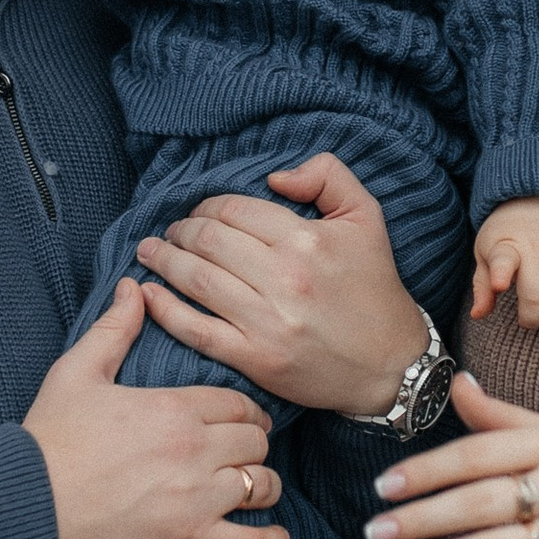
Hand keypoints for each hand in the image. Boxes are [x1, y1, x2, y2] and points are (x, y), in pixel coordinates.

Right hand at [25, 281, 287, 538]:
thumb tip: (134, 289)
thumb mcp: (76, 372)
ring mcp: (196, 499)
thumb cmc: (49, 438)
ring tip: (253, 490)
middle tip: (243, 454)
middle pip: (257, 442)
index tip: (242, 421)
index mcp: (174, 408)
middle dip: (254, 446)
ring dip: (263, 486)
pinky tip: (272, 537)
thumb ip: (113, 330)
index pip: (239, 404)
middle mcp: (195, 450)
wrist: (23, 503)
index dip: (246, 412)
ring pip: (264, 486)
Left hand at [134, 154, 429, 416]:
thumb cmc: (375, 288)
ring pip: (197, 280)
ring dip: (164, 261)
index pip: (235, 211)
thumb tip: (275, 176)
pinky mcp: (256, 359)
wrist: (391, 363)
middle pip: (209, 241)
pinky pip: (196, 330)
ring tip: (150, 252)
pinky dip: (165, 310)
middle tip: (171, 231)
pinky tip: (147, 294)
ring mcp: (267, 322)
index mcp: (307, 240)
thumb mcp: (367, 217)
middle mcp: (284, 279)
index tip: (198, 212)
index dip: (207, 206)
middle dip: (181, 231)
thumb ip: (328, 175)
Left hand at [469, 197, 538, 331]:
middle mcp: (535, 250)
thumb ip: (482, 286)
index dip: (500, 274)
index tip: (499, 285)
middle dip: (532, 318)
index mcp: (505, 248)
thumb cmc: (507, 236)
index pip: (502, 261)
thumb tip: (477, 316)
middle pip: (537, 294)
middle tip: (527, 321)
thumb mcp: (487, 253)